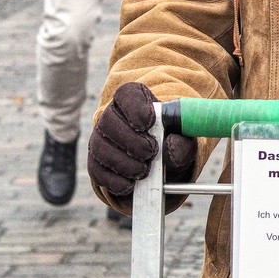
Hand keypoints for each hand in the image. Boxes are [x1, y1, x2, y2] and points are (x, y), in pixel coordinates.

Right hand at [87, 82, 196, 196]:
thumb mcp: (183, 139)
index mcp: (134, 100)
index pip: (127, 94)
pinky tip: (129, 184)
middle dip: (131, 140)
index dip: (135, 107)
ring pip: (101, 147)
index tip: (148, 122)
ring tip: (144, 171)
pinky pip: (97, 170)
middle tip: (150, 152)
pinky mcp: (96, 162)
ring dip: (123, 162)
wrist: (161, 162)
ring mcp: (100, 139)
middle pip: (109, 121)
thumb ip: (182, 142)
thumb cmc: (171, 141)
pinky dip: (114, 180)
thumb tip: (170, 147)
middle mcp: (112, 115)